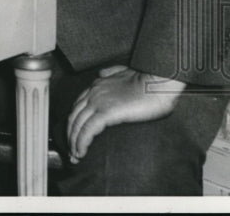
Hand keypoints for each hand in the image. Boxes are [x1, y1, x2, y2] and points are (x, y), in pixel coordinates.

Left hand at [66, 65, 185, 163]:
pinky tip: (81, 152)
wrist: (159, 81)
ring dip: (73, 142)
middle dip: (70, 135)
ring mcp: (98, 102)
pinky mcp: (106, 112)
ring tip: (75, 157)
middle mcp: (93, 93)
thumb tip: (101, 74)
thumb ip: (111, 73)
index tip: (74, 135)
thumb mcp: (125, 72)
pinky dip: (81, 142)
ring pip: (77, 124)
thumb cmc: (148, 81)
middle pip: (73, 116)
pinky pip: (87, 130)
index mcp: (97, 85)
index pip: (78, 106)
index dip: (74, 122)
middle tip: (71, 151)